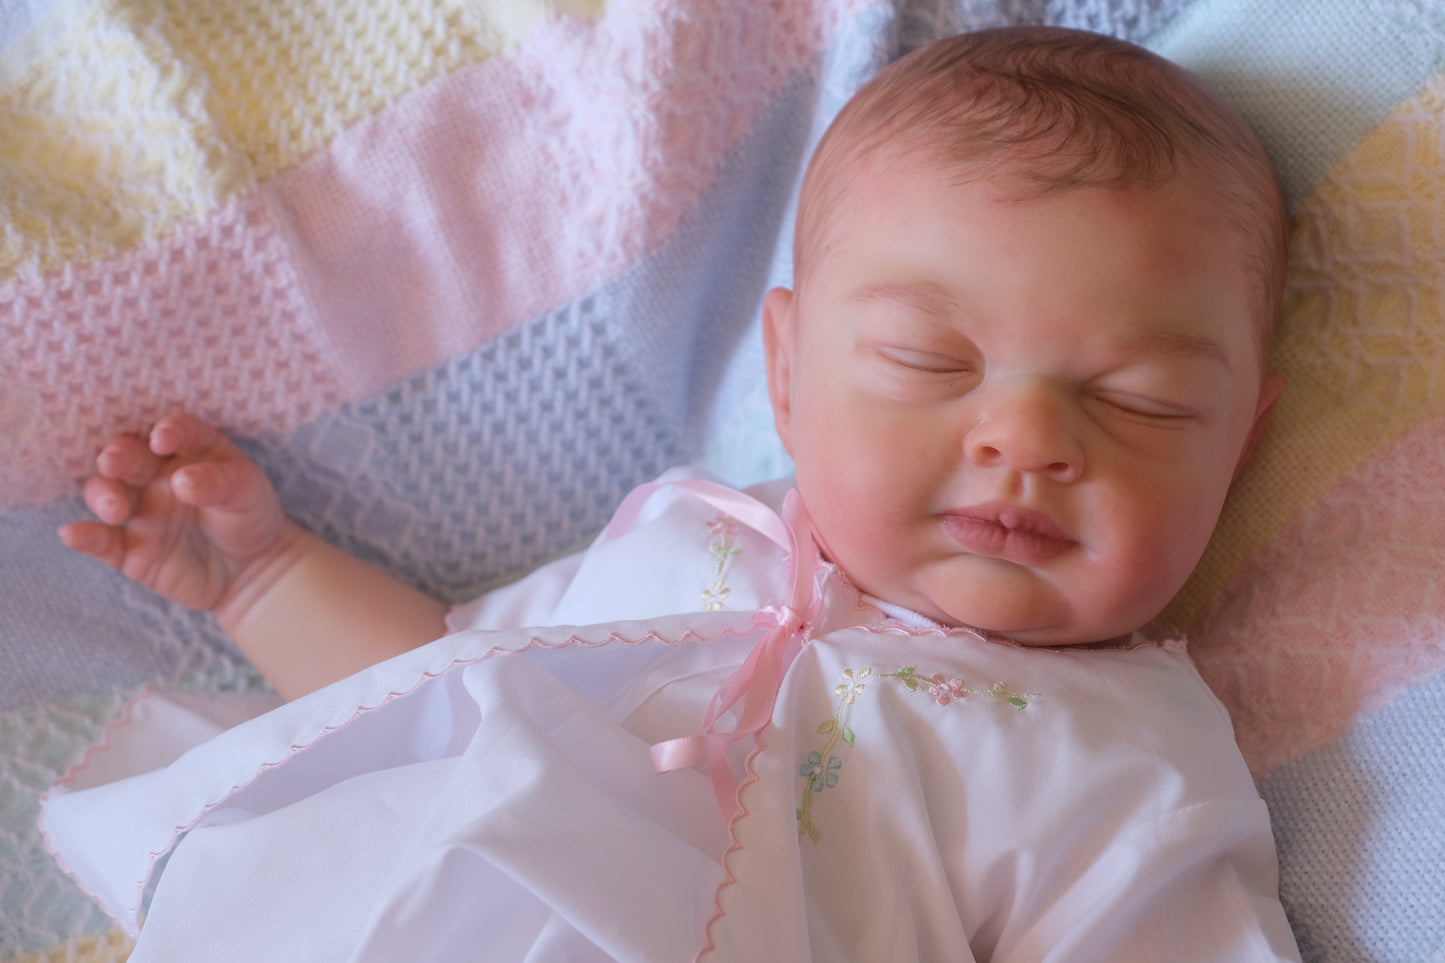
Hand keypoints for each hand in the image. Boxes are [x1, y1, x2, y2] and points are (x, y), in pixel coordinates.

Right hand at [59, 413, 294, 614]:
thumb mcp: (248, 494)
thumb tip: (181, 480)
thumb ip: (219, 483)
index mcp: (192, 452)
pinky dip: (85, 537)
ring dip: (102, 495)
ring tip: (116, 509)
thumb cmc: (250, 519)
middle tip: (115, 464)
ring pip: (106, 493)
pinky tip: (73, 533)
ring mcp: (141, 510)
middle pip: (128, 456)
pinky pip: (103, 542)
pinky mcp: (131, 549)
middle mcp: (158, 475)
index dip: (168, 430)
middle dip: (117, 456)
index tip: (163, 440)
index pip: (175, 430)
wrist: (253, 572)